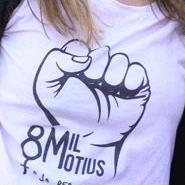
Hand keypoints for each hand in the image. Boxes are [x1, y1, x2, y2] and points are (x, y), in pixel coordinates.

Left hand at [32, 41, 150, 149]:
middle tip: (94, 81)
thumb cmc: (62, 112)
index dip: (84, 55)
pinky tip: (122, 88)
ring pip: (122, 60)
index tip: (79, 70)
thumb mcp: (45, 84)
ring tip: (108, 86)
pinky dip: (132, 76)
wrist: (80, 138)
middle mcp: (99, 73)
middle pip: (106, 53)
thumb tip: (85, 58)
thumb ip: (57, 61)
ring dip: (115, 71)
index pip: (87, 46)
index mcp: (80, 68)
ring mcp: (117, 82)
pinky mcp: (133, 92)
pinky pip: (138, 72)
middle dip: (100, 65)